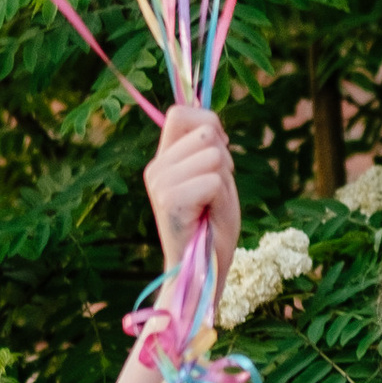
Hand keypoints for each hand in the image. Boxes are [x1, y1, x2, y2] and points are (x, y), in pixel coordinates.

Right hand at [146, 101, 240, 282]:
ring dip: (225, 180)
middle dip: (225, 158)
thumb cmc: (213, 225)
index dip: (209, 123)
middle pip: (206, 131)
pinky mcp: (169, 199)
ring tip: (212, 204)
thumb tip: (211, 120)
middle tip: (215, 191)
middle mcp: (156, 168)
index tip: (219, 151)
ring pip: (214, 155)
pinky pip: (214, 180)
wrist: (203, 270)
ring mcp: (160, 183)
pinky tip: (208, 215)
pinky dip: (222, 198)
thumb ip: (208, 148)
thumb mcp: (214, 178)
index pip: (180, 112)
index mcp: (163, 159)